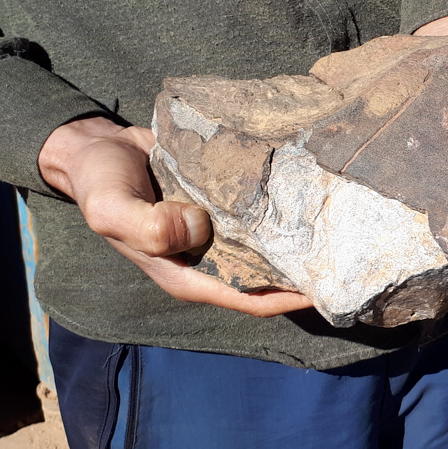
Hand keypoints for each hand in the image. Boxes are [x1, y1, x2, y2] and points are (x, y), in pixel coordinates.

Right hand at [37, 116, 314, 316]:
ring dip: (300, 236)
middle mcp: (209, 258)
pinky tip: (311, 187)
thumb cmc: (101, 184)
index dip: (291, 300)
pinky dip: (282, 205)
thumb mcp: (110, 209)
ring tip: (341, 218)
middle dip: (306, 269)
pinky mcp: (223, 202)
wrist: (97, 148)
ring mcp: (218, 230)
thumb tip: (199, 227)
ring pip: (270, 242)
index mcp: (187, 274)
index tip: (332, 287)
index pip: (252, 301)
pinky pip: (260, 210)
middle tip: (350, 248)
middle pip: (270, 276)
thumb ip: (147, 226)